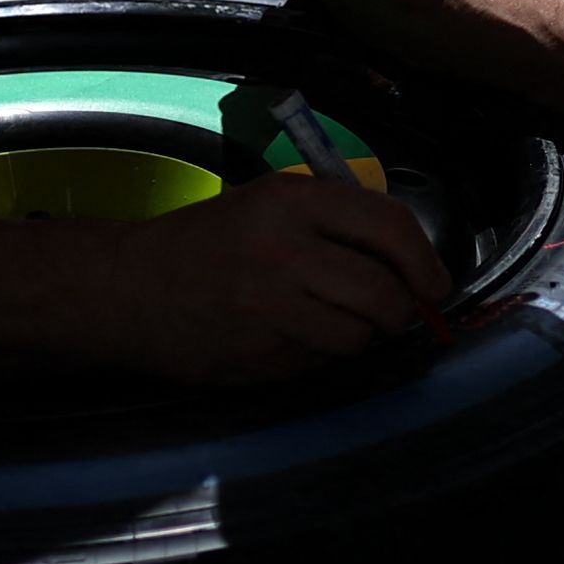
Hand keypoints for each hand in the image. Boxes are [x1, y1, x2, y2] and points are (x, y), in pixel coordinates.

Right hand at [106, 175, 448, 383]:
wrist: (129, 289)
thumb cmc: (208, 243)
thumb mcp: (268, 205)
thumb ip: (336, 223)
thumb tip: (414, 264)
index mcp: (293, 200)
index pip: (390, 225)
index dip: (425, 261)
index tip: (434, 284)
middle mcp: (285, 249)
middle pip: (385, 292)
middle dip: (401, 311)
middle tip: (394, 315)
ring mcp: (271, 306)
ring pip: (360, 335)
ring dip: (361, 337)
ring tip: (334, 323)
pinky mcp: (260, 353)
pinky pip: (322, 362)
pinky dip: (321, 356)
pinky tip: (291, 338)